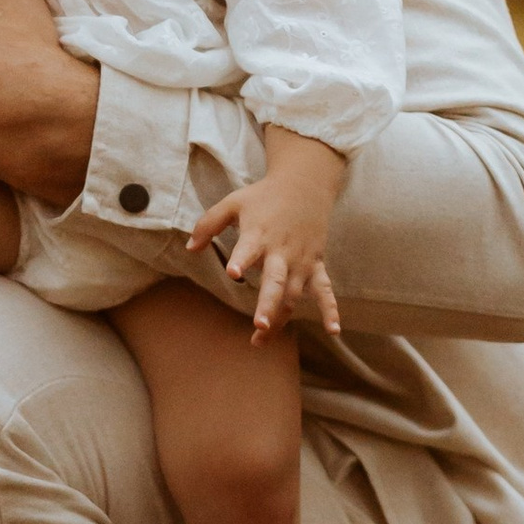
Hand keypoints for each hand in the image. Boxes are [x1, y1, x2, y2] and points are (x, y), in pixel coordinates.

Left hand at [187, 178, 340, 341]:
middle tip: (259, 325)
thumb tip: (189, 248)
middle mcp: (281, 251)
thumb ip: (208, 224)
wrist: (304, 184)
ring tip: (263, 338)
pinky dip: (331, 310)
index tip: (233, 272)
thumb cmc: (263, 197)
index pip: (248, 249)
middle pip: (276, 282)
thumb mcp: (232, 203)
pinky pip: (325, 291)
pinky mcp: (316, 266)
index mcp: (259, 235)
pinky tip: (333, 331)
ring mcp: (301, 261)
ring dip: (281, 318)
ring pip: (293, 294)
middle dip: (268, 304)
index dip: (241, 260)